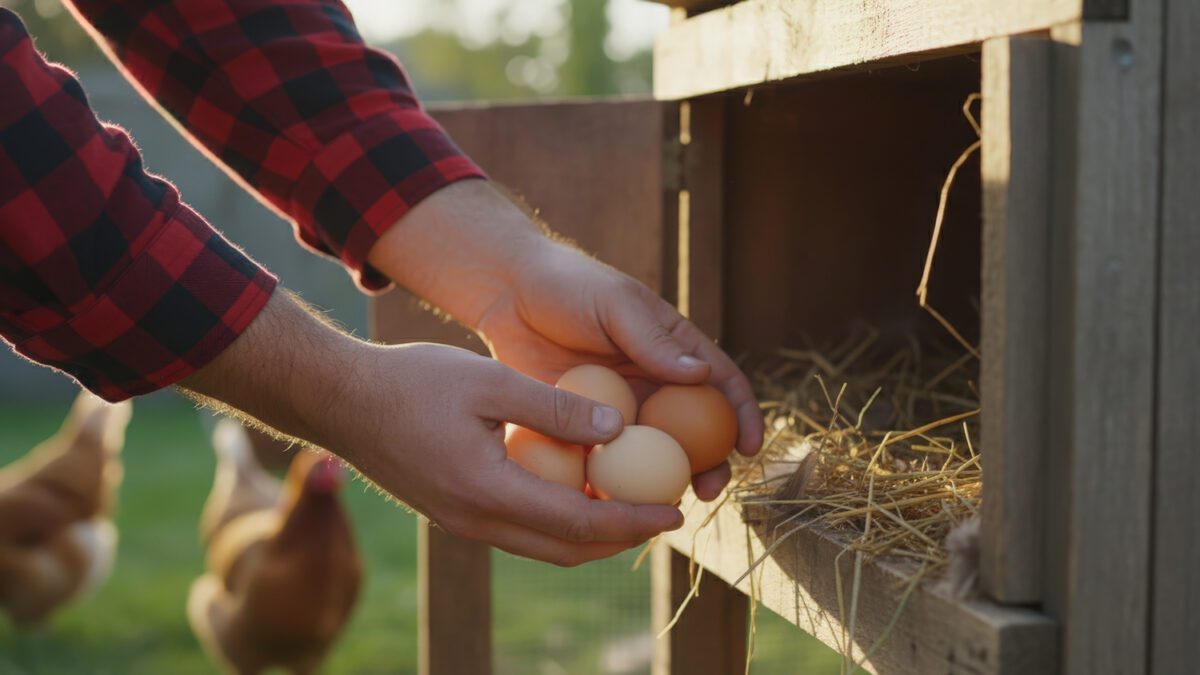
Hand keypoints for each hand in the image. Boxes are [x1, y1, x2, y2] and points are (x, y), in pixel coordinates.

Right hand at [181, 293, 682, 565]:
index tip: (675, 509)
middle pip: (567, 550)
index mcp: (489, 492)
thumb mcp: (489, 382)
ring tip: (631, 506)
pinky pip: (520, 530)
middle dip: (621, 539)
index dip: (634, 521)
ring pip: (544, 546)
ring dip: (591, 534)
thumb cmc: (411, 381)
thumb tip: (620, 428)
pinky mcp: (454, 513)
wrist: (340, 402)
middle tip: (663, 513)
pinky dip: (559, 521)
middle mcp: (477, 521)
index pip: (581, 522)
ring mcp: (462, 523)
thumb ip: (554, 407)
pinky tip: (577, 488)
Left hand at [368, 180, 764, 499]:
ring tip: (665, 504)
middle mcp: (653, 384)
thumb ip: (654, 341)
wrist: (506, 294)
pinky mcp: (582, 426)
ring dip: (666, 483)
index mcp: (674, 350)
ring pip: (653, 456)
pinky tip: (614, 500)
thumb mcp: (616, 305)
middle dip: (711, 466)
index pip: (722, 385)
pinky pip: (606, 460)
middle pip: (695, 433)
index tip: (750, 447)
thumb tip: (701, 376)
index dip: (742, 416)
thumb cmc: (567, 285)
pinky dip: (615, 482)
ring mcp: (619, 409)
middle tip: (709, 490)